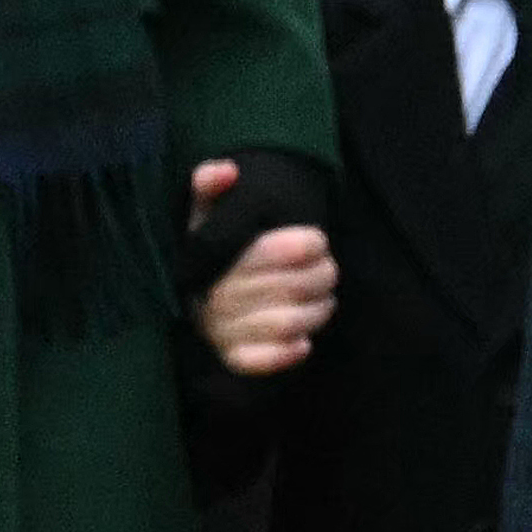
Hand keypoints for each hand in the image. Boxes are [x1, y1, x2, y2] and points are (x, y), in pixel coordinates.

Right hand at [184, 154, 335, 375]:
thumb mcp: (210, 213)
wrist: (202, 295)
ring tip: (323, 297)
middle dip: (321, 275)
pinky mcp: (233, 357)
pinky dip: (287, 354)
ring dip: (316, 310)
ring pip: (286, 323)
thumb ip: (210, 186)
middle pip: (288, 288)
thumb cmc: (220, 249)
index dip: (303, 245)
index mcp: (210, 258)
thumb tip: (227, 170)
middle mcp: (213, 297)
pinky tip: (305, 343)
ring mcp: (222, 330)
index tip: (318, 240)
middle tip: (329, 268)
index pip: (267, 252)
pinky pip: (262, 361)